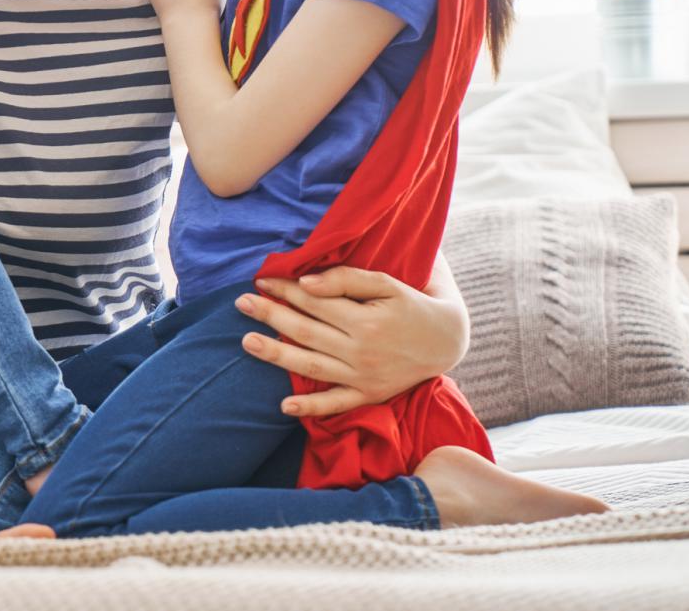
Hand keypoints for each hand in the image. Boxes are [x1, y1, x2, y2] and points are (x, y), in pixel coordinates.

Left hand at [234, 266, 469, 416]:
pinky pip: (336, 404)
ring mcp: (363, 378)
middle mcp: (361, 352)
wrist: (447, 340)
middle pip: (306, 332)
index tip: (261, 279)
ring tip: (246, 342)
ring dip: (277, 355)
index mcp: (366, 321)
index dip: (286, 290)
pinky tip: (284, 405)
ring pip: (312, 367)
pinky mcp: (369, 395)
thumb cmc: (411, 304)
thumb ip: (347, 280)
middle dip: (271, 316)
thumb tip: (306, 282)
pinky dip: (311, 408)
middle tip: (241, 302)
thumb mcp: (387, 284)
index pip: (315, 302)